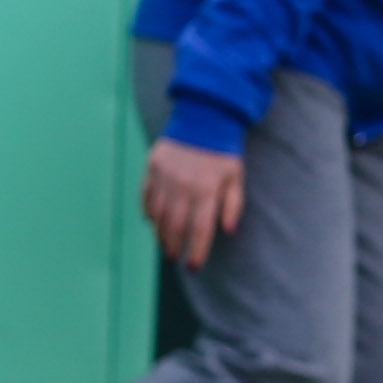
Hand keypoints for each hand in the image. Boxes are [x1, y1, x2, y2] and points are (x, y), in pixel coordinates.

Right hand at [143, 136, 244, 269]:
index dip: (195, 251)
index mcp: (207, 191)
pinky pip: (146, 196)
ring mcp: (165, 177)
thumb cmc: (223, 150)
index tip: (192, 266)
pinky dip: (148, 212)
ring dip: (159, 234)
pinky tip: (152, 221)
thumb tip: (229, 231)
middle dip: (173, 247)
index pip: (199, 230)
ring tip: (163, 245)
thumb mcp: (236, 177)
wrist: (203, 115)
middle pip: (175, 227)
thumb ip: (233, 206)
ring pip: (158, 215)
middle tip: (173, 258)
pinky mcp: (153, 167)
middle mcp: (183, 187)